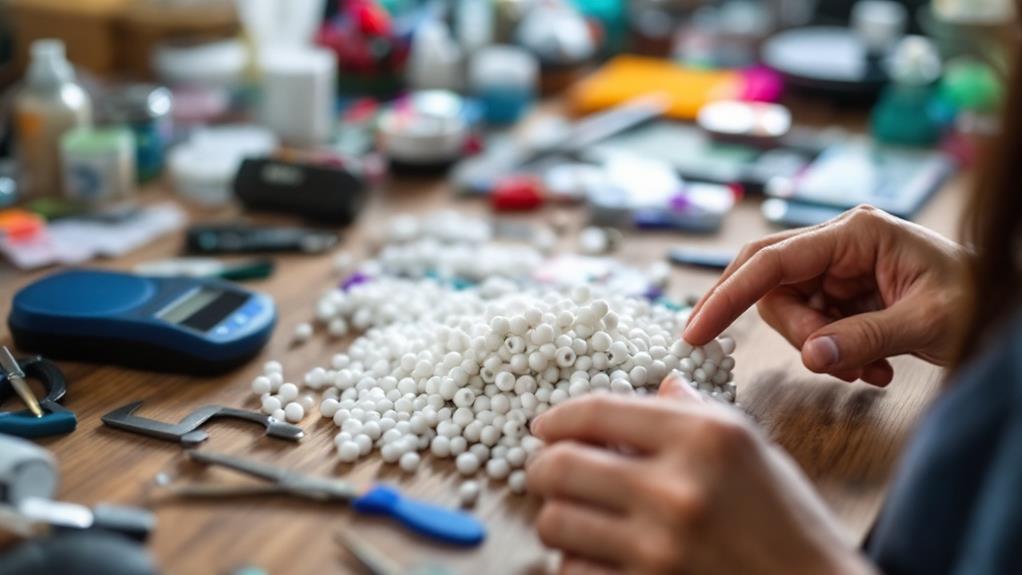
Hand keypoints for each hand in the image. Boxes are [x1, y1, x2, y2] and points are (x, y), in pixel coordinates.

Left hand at [526, 378, 875, 574]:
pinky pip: (573, 570)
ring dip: (557, 518)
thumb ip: (696, 413)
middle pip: (559, 466)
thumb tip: (660, 387)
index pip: (595, 411)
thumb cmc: (786, 521)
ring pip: (556, 522)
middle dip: (541, 468)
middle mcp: (678, 488)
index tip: (543, 427)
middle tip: (547, 473)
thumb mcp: (751, 448)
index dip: (556, 418)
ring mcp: (660, 547)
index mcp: (704, 437)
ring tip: (575, 516)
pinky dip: (575, 562)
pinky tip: (596, 554)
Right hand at [683, 205, 967, 385]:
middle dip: (792, 330)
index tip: (695, 330)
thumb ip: (864, 338)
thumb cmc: (979, 299)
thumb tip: (811, 358)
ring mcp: (838, 268)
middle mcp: (838, 244)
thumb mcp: (927, 322)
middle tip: (827, 361)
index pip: (772, 260)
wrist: (1007, 306)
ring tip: (868, 369)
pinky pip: (811, 326)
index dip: (727, 295)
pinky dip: (832, 354)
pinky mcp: (841, 292)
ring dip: (818, 349)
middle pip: (772, 286)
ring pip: (788, 311)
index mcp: (856, 233)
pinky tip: (874, 366)